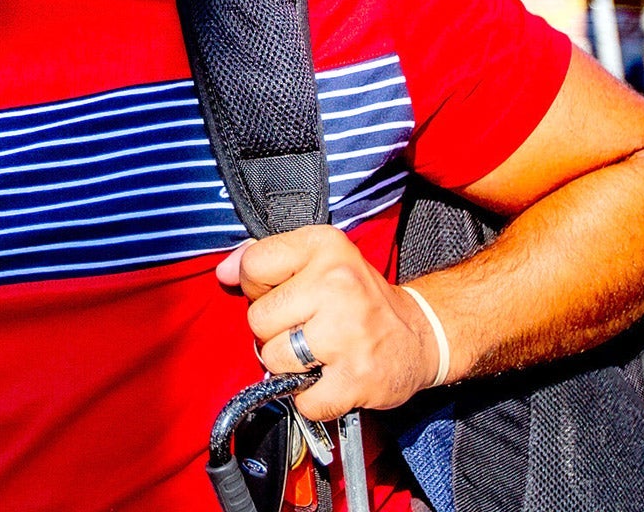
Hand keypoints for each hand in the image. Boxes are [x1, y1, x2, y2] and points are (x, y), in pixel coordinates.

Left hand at [216, 227, 441, 421]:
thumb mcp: (317, 261)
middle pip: (258, 318)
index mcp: (325, 245)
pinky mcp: (356, 377)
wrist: (420, 334)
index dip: (259, 287)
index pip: (253, 266)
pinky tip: (330, 378)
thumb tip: (223, 272)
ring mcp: (347, 332)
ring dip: (288, 365)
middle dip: (274, 330)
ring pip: (272, 358)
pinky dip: (310, 398)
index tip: (286, 294)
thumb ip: (267, 261)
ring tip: (317, 353)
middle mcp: (337, 283)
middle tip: (306, 327)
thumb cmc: (356, 297)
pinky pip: (301, 399)